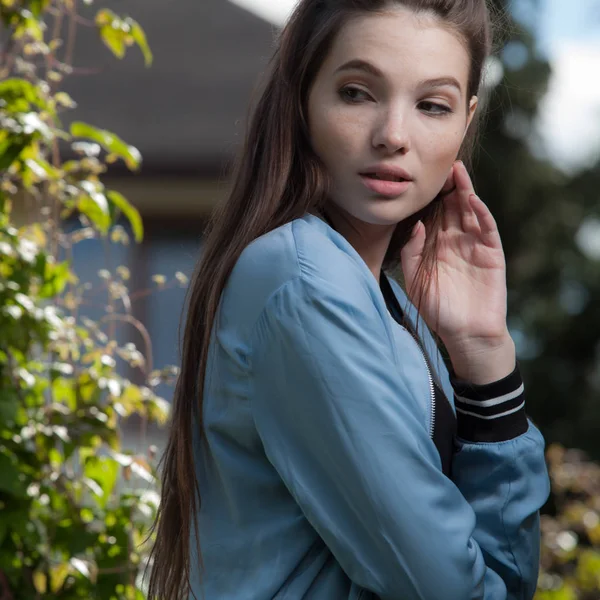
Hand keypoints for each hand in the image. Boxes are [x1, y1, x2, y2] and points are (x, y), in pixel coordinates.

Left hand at [400, 161, 514, 381]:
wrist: (466, 334)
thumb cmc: (438, 311)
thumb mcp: (415, 282)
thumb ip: (412, 254)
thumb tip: (416, 224)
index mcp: (435, 247)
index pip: (432, 216)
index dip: (428, 198)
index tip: (418, 177)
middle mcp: (455, 242)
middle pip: (451, 208)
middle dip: (446, 187)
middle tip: (439, 164)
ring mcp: (475, 246)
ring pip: (469, 213)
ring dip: (464, 192)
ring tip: (456, 171)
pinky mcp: (492, 254)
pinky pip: (487, 229)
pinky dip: (481, 214)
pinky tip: (472, 199)